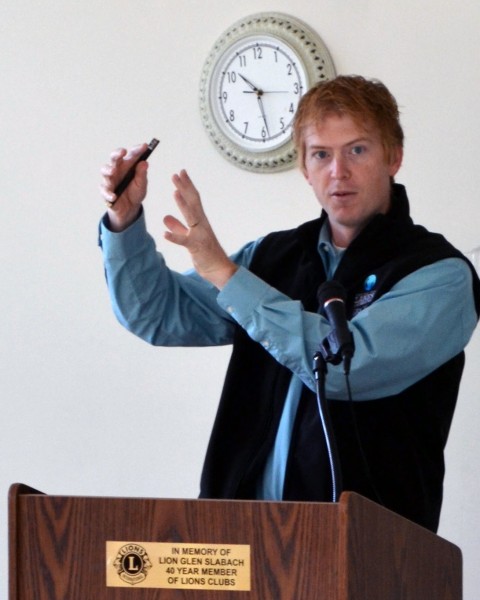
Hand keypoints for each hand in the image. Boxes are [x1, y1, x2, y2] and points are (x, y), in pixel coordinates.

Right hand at [100, 143, 148, 231]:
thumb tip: (145, 163)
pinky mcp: (105, 190)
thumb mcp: (142, 185)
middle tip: (123, 152)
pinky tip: (114, 197)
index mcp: (128, 165)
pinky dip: (109, 193)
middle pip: (114, 158)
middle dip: (117, 153)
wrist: (130, 209)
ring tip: (113, 172)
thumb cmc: (135, 193)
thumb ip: (142, 174)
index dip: (137, 149)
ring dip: (108, 170)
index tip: (144, 146)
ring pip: (105, 170)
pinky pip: (105, 190)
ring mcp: (110, 179)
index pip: (132, 154)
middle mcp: (117, 169)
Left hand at [164, 170, 237, 288]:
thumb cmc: (206, 254)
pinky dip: (175, 237)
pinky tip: (164, 234)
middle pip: (193, 202)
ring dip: (183, 204)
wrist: (219, 269)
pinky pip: (185, 241)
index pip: (193, 200)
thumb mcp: (189, 238)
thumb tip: (166, 217)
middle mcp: (201, 225)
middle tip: (177, 173)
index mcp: (200, 221)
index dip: (186, 186)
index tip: (180, 173)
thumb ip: (178, 227)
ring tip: (174, 192)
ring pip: (191, 216)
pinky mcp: (196, 247)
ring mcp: (200, 235)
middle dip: (185, 188)